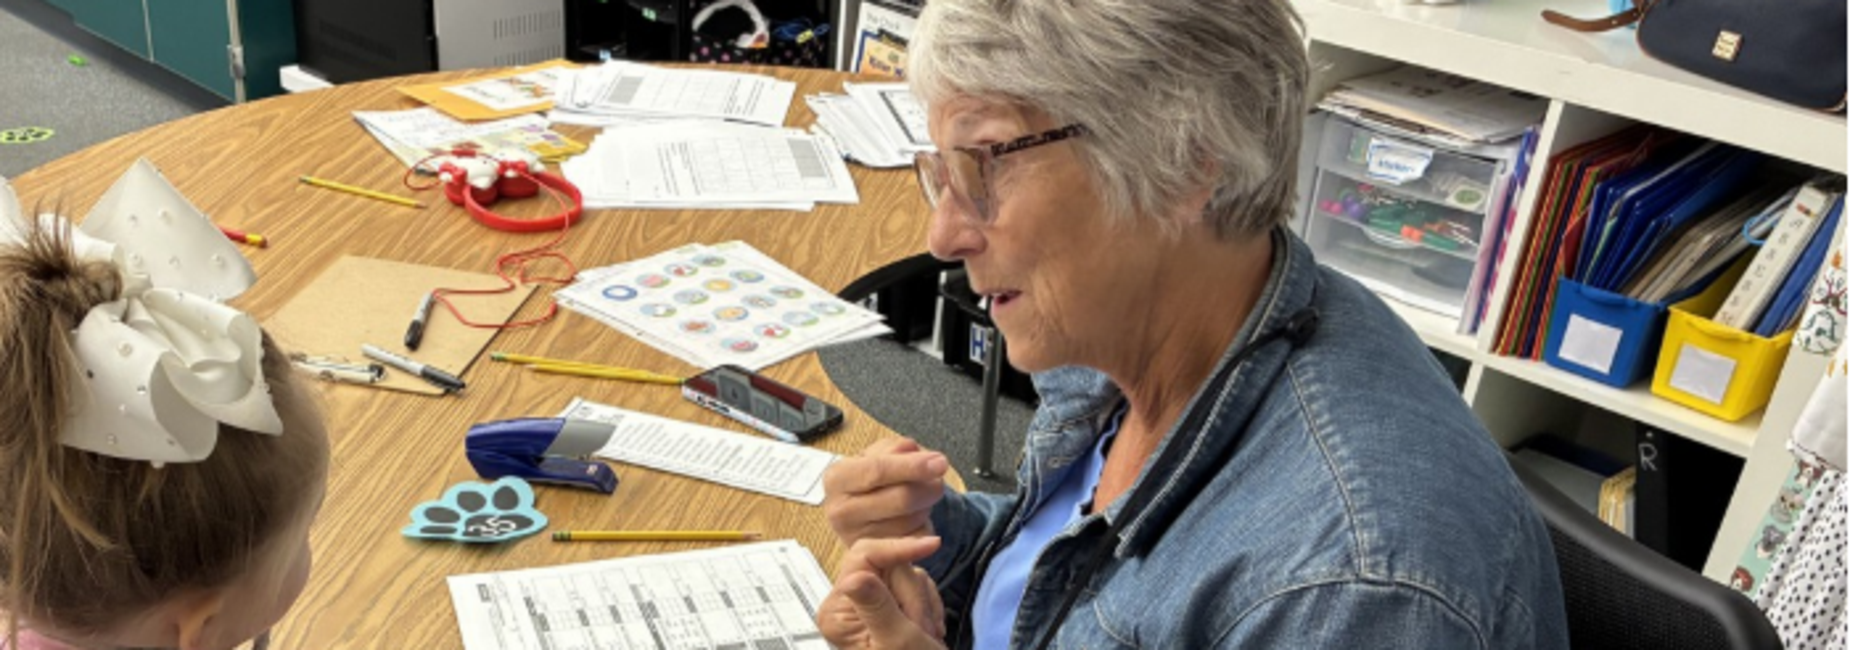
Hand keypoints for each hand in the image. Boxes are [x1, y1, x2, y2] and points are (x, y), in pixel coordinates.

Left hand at [817, 537, 948, 649]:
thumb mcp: (896, 641)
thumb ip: (876, 606)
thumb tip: (853, 577)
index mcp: (839, 611)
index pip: (864, 556)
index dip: (898, 549)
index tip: (932, 546)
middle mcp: (848, 605)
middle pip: (889, 564)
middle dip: (914, 594)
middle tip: (924, 628)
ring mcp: (869, 606)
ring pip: (906, 575)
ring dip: (924, 604)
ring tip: (927, 635)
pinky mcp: (888, 608)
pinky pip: (916, 588)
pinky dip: (929, 608)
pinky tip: (929, 632)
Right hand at [823, 438, 948, 546]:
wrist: (857, 512)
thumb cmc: (869, 480)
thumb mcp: (877, 455)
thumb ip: (895, 449)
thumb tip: (916, 453)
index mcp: (837, 479)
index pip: (878, 470)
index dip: (913, 466)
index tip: (939, 462)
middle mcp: (840, 511)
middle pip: (900, 499)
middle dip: (929, 488)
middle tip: (938, 480)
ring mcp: (855, 538)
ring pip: (911, 520)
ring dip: (926, 506)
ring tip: (919, 497)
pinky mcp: (874, 556)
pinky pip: (915, 539)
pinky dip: (924, 525)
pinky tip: (913, 517)